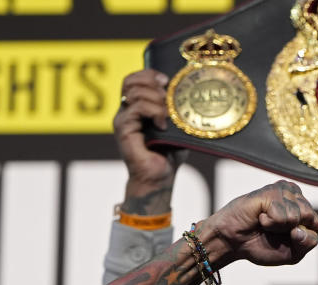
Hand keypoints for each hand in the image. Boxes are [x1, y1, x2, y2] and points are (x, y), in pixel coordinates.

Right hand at [114, 69, 186, 211]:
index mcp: (137, 107)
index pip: (135, 79)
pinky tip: (163, 125)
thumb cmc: (168, 154)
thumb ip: (178, 111)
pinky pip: (135, 109)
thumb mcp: (177, 127)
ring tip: (167, 115)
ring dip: (156, 100)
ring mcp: (123, 119)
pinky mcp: (123, 129)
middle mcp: (126, 111)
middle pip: (131, 81)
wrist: (159, 178)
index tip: (167, 82)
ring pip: (134, 93)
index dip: (150, 74)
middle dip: (152, 83)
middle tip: (167, 96)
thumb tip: (194, 94)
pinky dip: (153, 112)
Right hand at [211, 181, 317, 265]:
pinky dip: (270, 222)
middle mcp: (295, 197)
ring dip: (277, 226)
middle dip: (291, 231)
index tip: (284, 238)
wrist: (233, 243)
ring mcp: (283, 191)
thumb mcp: (293, 253)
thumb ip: (307, 244)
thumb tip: (300, 229)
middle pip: (311, 218)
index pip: (317, 225)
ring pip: (297, 216)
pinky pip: (282, 214)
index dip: (301, 238)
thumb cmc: (261, 245)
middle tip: (273, 229)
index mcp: (303, 210)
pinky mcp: (271, 191)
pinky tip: (260, 216)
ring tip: (264, 222)